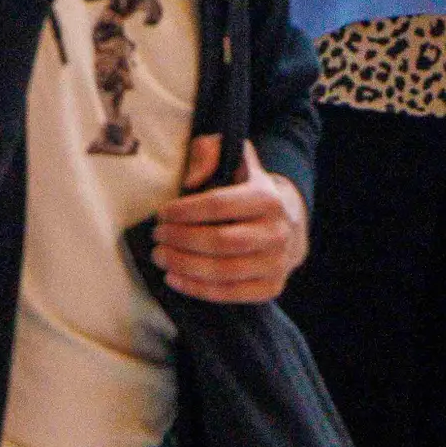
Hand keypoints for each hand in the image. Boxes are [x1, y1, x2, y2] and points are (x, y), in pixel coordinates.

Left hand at [154, 133, 308, 304]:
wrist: (288, 223)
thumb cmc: (248, 189)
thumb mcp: (234, 158)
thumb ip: (210, 152)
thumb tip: (191, 180)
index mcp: (268, 197)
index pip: (218, 205)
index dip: (184, 211)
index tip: (161, 214)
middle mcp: (277, 232)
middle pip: (220, 241)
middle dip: (181, 239)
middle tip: (157, 236)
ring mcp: (277, 263)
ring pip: (223, 271)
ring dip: (184, 265)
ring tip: (159, 256)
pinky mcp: (271, 287)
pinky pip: (230, 294)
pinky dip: (197, 288)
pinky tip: (173, 278)